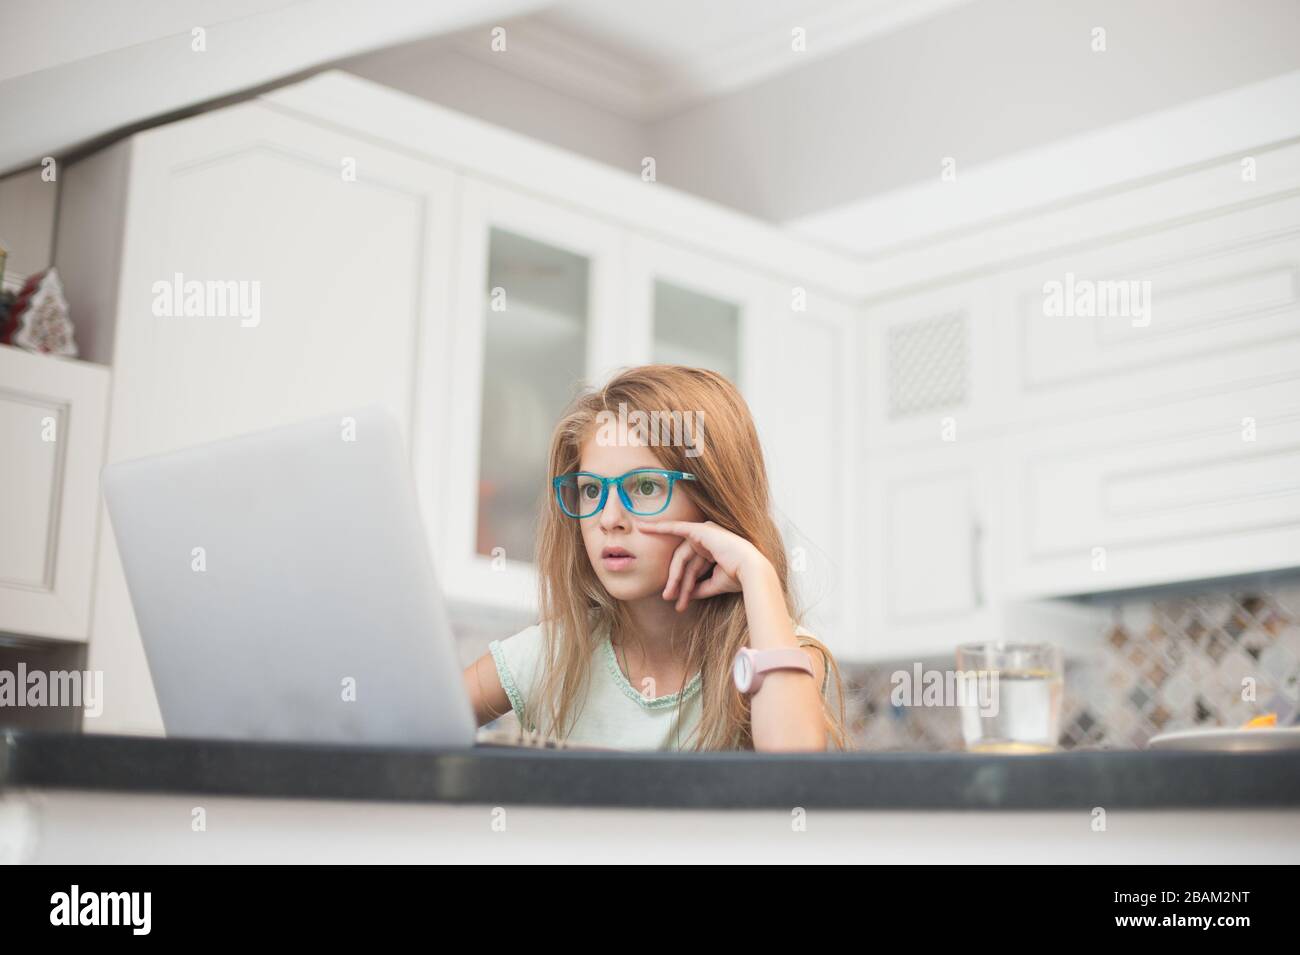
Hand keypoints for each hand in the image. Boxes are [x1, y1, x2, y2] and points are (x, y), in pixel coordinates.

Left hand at [635, 519, 769, 611]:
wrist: (752, 572)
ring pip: (681, 557)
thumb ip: (699, 588)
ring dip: (674, 577)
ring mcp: (705, 532)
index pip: (692, 567)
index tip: (673, 598)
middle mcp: (708, 539)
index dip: (683, 583)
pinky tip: (644, 527)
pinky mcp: (700, 529)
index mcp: (714, 550)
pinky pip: (675, 528)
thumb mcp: (715, 584)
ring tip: (668, 596)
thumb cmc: (739, 578)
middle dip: (676, 582)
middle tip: (669, 599)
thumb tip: (686, 595)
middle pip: (684, 562)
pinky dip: (659, 528)